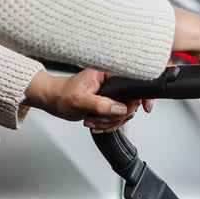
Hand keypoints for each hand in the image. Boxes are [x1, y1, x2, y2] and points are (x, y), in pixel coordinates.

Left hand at [24, 69, 149, 132]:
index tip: (145, 107)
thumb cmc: (62, 95)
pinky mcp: (110, 104)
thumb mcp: (81, 100)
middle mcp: (112, 83)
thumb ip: (102, 105)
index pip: (133, 82)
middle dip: (116, 116)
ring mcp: (112, 95)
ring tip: (92, 120)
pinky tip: (95, 123)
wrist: (54, 100)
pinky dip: (108, 125)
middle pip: (131, 102)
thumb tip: (121, 109)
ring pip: (126, 113)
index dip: (141, 95)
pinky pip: (119, 118)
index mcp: (107, 74)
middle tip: (99, 117)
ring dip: (111, 122)